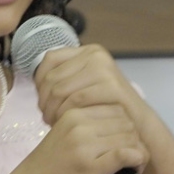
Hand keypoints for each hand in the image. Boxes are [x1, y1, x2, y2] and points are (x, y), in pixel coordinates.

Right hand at [8, 101, 147, 173]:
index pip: (115, 109)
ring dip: (138, 151)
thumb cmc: (47, 169)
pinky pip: (127, 155)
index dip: (126, 124)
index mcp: (73, 114)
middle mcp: (79, 126)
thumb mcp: (63, 136)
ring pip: (129, 138)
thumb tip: (120, 127)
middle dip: (135, 138)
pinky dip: (137, 160)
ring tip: (134, 165)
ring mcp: (86, 147)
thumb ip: (86, 128)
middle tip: (132, 156)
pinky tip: (134, 168)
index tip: (125, 141)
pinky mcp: (93, 168)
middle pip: (125, 123)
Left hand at [30, 42, 149, 137]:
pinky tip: (66, 123)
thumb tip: (37, 81)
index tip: (41, 100)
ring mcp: (104, 69)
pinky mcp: (111, 86)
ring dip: (52, 110)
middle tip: (45, 116)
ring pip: (60, 90)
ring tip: (53, 122)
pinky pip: (76, 101)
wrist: (136, 123)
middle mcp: (95, 55)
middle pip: (52, 77)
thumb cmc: (106, 107)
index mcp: (88, 51)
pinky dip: (65, 114)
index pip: (49, 59)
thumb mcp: (85, 85)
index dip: (38, 81)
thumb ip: (65, 78)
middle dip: (44, 100)